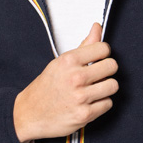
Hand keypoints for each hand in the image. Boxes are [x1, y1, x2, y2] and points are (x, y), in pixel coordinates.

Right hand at [14, 22, 118, 142]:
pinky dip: (101, 104)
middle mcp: (75, 77)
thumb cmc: (45, 88)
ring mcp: (80, 97)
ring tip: (94, 90)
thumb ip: (83, 46)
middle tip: (97, 76)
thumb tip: (97, 27)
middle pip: (112, 66)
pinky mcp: (85, 114)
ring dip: (106, 88)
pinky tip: (89, 103)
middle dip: (107, 71)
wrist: (29, 115)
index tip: (98, 60)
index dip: (103, 54)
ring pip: (113, 86)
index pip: (103, 48)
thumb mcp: (60, 63)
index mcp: (68, 61)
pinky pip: (107, 104)